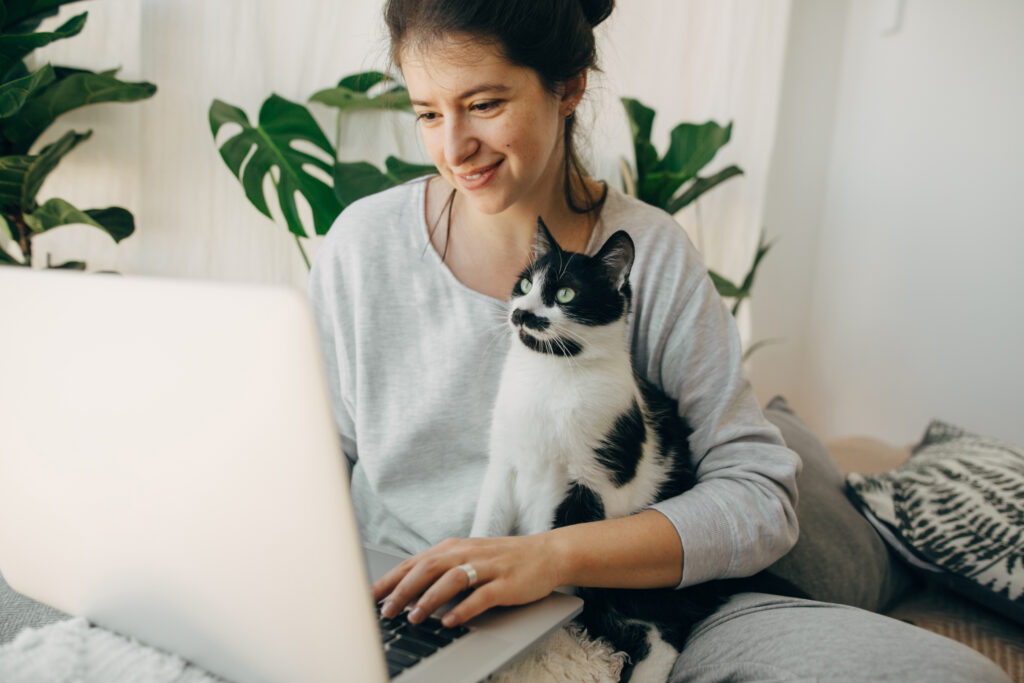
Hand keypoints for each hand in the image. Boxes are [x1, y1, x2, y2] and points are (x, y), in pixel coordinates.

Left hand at [372, 534, 563, 626]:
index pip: (415, 562)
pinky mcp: (506, 583)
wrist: (546, 553)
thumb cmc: (502, 559)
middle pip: (428, 568)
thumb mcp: (468, 558)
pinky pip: (482, 596)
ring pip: (452, 580)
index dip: (391, 579)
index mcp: (454, 548)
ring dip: (430, 599)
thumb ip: (440, 570)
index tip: (370, 596)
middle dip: (403, 590)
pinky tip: (450, 621)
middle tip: (385, 610)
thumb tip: (406, 591)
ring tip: (413, 617)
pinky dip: (464, 609)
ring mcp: (488, 567)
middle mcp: (467, 553)